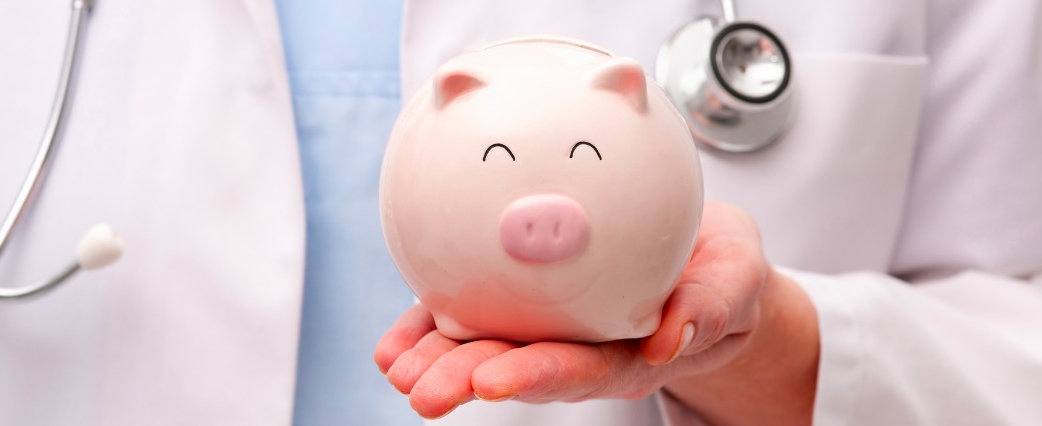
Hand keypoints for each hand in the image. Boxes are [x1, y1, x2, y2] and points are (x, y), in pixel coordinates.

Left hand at [373, 201, 817, 421]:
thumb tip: (672, 337)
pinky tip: (392, 348)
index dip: (536, 376)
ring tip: (397, 370)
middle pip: (519, 367)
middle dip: (467, 379)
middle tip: (423, 389)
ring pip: (486, 348)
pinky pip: (469, 318)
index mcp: (629, 351)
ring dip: (437, 362)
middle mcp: (580, 347)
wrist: (703, 260)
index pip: (580, 369)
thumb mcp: (735, 276)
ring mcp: (546, 327)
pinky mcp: (522, 303)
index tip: (492, 383)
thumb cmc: (721, 268)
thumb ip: (711, 305)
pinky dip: (428, 331)